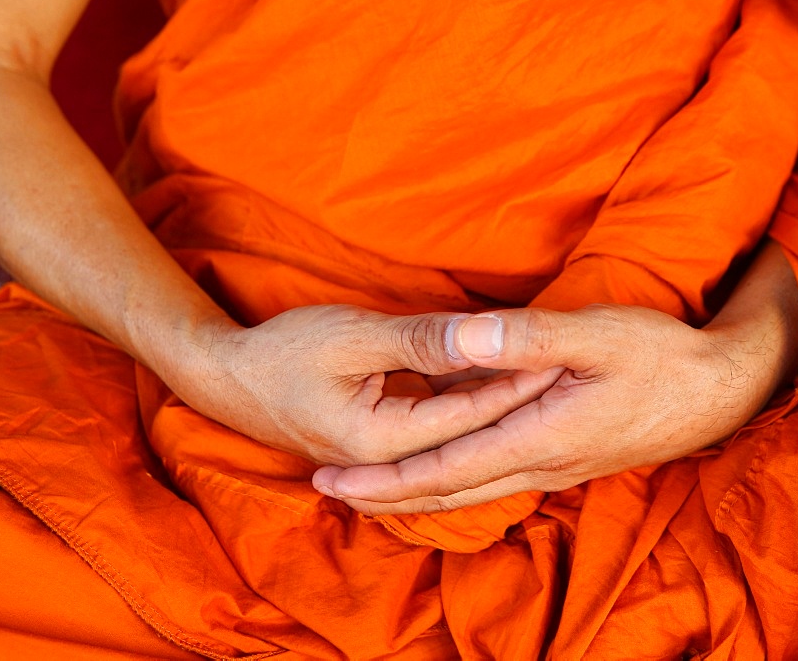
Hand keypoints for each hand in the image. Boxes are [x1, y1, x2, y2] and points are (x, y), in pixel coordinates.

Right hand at [172, 305, 563, 466]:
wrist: (227, 378)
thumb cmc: (283, 352)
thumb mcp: (353, 336)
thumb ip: (420, 340)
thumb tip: (481, 335)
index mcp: (383, 442)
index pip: (469, 415)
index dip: (517, 382)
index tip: (560, 358)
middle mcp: (390, 461)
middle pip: (471, 433)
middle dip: (520, 401)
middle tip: (570, 373)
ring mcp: (384, 457)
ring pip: (457, 434)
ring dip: (497, 406)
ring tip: (550, 380)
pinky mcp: (381, 444)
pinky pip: (437, 429)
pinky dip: (467, 407)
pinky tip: (498, 386)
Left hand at [313, 303, 796, 512]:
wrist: (718, 392)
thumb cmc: (660, 357)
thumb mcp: (597, 334)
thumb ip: (529, 338)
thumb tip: (463, 336)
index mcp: (537, 438)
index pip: (442, 469)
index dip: (383, 478)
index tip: (333, 478)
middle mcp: (539, 465)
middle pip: (446, 493)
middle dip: (384, 495)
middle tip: (330, 489)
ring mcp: (553, 468)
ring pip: (468, 492)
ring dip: (414, 494)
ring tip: (369, 490)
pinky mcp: (565, 459)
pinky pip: (493, 480)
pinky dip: (452, 483)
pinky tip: (440, 474)